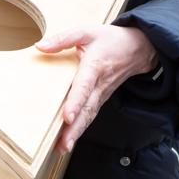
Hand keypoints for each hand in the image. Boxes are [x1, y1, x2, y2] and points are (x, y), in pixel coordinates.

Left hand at [35, 25, 157, 153]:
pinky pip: (91, 115)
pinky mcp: (101, 98)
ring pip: (89, 116)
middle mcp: (100, 84)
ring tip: (63, 147)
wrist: (138, 48)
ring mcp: (102, 94)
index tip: (67, 116)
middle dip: (75, 127)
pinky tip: (69, 141)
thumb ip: (63, 39)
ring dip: (77, 133)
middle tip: (63, 143)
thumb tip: (40, 47)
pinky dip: (81, 129)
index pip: (84, 86)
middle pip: (87, 109)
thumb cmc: (111, 40)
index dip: (76, 102)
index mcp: (95, 66)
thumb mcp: (87, 31)